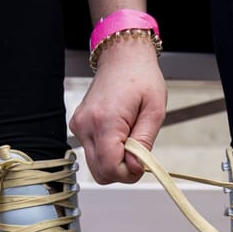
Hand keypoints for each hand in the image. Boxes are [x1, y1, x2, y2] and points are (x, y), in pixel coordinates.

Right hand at [69, 40, 166, 183]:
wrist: (122, 57)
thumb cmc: (141, 77)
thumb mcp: (154, 111)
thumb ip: (144, 143)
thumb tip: (135, 168)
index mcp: (104, 121)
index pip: (110, 167)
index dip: (128, 174)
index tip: (141, 165)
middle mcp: (85, 125)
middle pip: (100, 172)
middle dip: (122, 171)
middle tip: (138, 154)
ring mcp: (79, 126)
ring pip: (95, 166)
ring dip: (114, 162)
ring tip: (129, 140)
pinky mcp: (78, 126)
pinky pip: (92, 152)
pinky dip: (107, 152)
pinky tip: (119, 135)